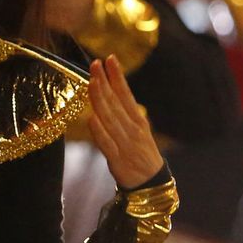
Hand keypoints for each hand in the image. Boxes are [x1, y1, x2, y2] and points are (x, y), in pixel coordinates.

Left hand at [87, 55, 164, 188]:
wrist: (151, 183)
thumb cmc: (140, 153)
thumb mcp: (137, 129)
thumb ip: (123, 113)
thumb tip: (108, 91)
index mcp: (137, 120)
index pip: (126, 94)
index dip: (117, 76)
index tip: (109, 58)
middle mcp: (132, 129)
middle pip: (115, 103)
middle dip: (104, 82)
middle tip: (95, 64)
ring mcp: (125, 144)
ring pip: (110, 118)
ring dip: (100, 100)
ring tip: (92, 82)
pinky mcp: (117, 160)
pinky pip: (107, 143)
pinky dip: (100, 131)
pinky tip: (92, 118)